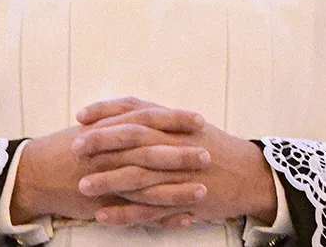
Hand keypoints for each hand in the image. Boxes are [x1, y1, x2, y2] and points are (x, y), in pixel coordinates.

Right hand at [10, 101, 208, 225]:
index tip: (198, 118)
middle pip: (151, 151)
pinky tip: (184, 219)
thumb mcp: (92, 127)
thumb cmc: (64, 147)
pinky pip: (137, 214)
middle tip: (207, 153)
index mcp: (109, 130)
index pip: (146, 119)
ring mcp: (108, 181)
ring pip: (147, 186)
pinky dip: (162, 217)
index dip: (174, 119)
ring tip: (202, 191)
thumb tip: (147, 112)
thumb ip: (119, 120)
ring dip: (177, 189)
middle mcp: (110, 154)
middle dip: (180, 153)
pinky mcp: (105, 205)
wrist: (35, 173)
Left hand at [75, 97, 277, 226]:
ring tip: (83, 185)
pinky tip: (103, 216)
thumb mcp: (188, 126)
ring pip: (139, 175)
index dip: (106, 111)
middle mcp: (176, 143)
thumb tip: (125, 115)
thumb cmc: (216, 148)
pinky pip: (151, 209)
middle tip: (75, 147)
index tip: (80, 115)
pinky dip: (126, 213)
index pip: (135, 110)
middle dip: (102, 141)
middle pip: (134, 138)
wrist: (251, 175)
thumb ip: (158, 121)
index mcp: (175, 123)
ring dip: (108, 180)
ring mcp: (180, 173)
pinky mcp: (184, 200)